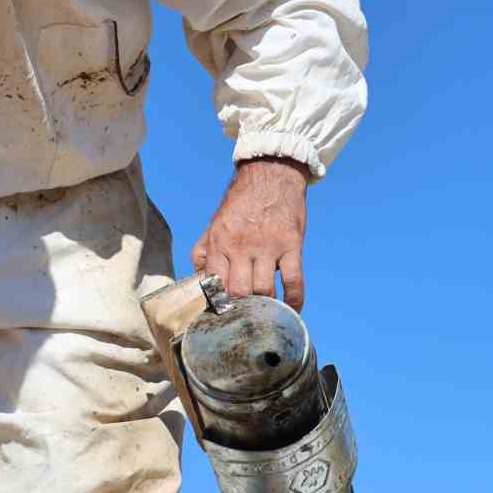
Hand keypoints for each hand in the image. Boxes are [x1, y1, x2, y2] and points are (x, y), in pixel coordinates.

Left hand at [190, 157, 309, 309]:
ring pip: (264, 289)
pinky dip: (294, 300)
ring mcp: (268, 246)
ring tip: (264, 315)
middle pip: (238, 290)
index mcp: (219, 241)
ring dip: (264, 306)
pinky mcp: (291, 245)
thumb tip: (197, 278)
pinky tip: (291, 310)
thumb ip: (204, 250)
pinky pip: (294, 280)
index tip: (220, 314)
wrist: (271, 174)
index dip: (216, 301)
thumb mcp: (215, 223)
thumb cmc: (240, 203)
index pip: (213, 280)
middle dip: (240, 308)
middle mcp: (241, 246)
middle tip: (244, 317)